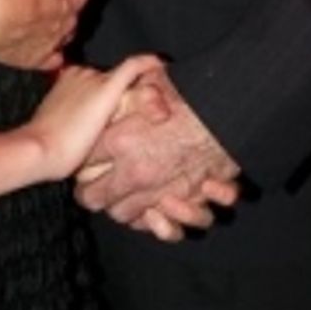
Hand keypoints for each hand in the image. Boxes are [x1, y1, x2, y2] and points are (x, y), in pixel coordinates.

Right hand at [0, 0, 91, 69]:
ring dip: (57, 27)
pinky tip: (42, 49)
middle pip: (73, 11)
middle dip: (65, 3)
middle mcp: (69, 20)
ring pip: (64, 35)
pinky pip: (49, 60)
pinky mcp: (36, 59)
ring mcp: (54, 42)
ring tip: (41, 20)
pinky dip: (49, 56)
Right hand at [30, 55, 162, 181]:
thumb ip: (74, 120)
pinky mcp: (106, 88)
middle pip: (110, 80)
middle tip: (142, 111)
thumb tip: (84, 129)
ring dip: (137, 92)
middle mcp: (81, 73)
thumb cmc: (45, 147)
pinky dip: (148, 63)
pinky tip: (161, 63)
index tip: (113, 110)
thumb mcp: (58, 128)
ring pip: (122, 80)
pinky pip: (133, 67)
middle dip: (122, 96)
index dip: (107, 95)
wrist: (40, 149)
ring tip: (154, 105)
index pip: (95, 82)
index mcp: (68, 80)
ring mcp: (93, 79)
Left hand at [75, 68, 239, 227]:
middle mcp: (135, 172)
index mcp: (122, 140)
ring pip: (121, 214)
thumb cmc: (194, 97)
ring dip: (117, 209)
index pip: (83, 160)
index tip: (78, 158)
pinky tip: (148, 213)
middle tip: (87, 188)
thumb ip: (132, 89)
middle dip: (88, 192)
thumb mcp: (156, 83)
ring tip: (115, 200)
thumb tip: (119, 82)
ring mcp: (158, 192)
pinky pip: (157, 227)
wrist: (232, 116)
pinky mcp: (182, 203)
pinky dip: (152, 224)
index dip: (78, 160)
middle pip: (93, 195)